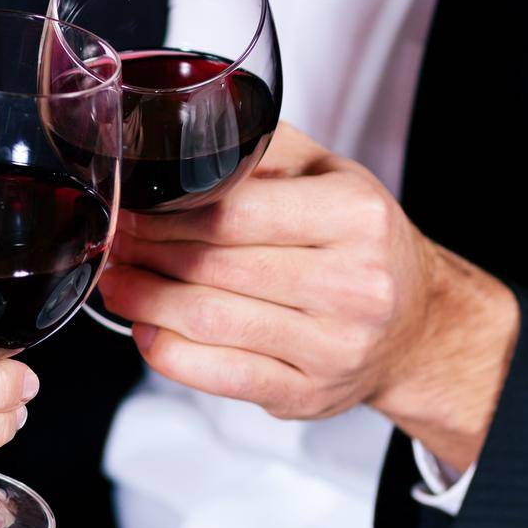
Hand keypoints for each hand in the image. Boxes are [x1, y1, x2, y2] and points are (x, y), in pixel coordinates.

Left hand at [95, 123, 517, 468]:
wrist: (418, 322)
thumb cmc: (361, 238)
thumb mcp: (329, 172)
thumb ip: (261, 149)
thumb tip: (175, 132)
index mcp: (353, 217)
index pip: (234, 211)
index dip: (165, 210)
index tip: (126, 203)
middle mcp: (352, 285)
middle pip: (214, 265)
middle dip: (146, 250)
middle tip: (109, 238)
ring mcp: (332, 348)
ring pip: (210, 321)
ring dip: (145, 299)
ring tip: (114, 279)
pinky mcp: (309, 395)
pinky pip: (223, 376)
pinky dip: (171, 353)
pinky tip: (144, 328)